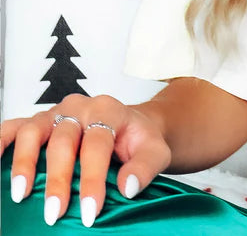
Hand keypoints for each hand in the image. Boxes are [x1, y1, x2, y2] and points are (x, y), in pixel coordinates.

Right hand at [1, 93, 170, 227]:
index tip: (89, 211)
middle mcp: (80, 107)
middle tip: (55, 213)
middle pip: (63, 141)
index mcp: (109, 110)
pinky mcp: (38, 121)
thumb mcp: (156, 151)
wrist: (134, 125)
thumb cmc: (141, 139)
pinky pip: (13, 127)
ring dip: (24, 164)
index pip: (97, 145)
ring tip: (21, 196)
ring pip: (34, 132)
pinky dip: (0, 142)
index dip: (92, 179)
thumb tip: (127, 188)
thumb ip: (145, 166)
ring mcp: (55, 112)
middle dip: (58, 180)